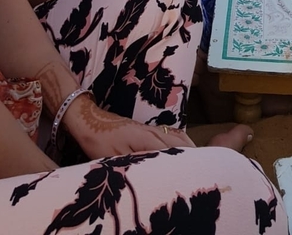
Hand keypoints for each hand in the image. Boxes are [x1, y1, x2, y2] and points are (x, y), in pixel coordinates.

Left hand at [66, 96, 194, 157]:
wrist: (88, 120)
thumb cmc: (99, 140)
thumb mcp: (116, 156)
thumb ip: (139, 161)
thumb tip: (158, 169)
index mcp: (148, 138)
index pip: (175, 150)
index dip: (188, 160)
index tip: (198, 172)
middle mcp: (154, 131)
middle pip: (181, 141)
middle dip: (194, 154)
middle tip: (203, 169)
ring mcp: (151, 128)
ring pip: (177, 136)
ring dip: (189, 147)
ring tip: (197, 162)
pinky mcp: (146, 129)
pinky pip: (170, 134)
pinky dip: (181, 142)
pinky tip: (181, 150)